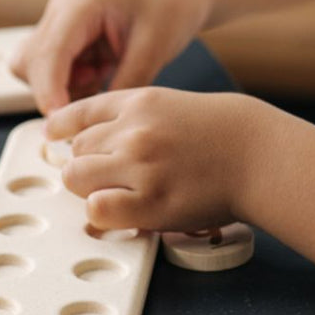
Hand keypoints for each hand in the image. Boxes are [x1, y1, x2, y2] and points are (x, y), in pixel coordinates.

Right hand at [9, 0, 211, 114]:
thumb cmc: (173, 4)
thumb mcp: (154, 48)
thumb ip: (124, 83)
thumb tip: (98, 120)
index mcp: (81, 3)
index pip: (49, 52)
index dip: (49, 90)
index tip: (59, 121)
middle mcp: (62, 9)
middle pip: (30, 63)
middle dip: (53, 92)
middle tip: (91, 102)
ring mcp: (60, 21)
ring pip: (35, 69)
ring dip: (61, 87)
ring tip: (102, 77)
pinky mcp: (65, 35)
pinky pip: (51, 69)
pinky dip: (70, 83)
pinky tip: (100, 74)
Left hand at [45, 87, 262, 232]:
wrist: (261, 155)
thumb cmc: (224, 135)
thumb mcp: (172, 105)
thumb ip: (133, 117)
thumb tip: (91, 138)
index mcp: (138, 102)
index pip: (79, 113)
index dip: (62, 129)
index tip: (54, 137)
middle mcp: (133, 130)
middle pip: (75, 151)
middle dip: (86, 166)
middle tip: (110, 178)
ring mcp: (139, 165)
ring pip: (78, 177)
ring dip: (92, 189)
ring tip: (120, 194)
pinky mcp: (149, 201)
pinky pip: (97, 209)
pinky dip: (102, 212)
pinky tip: (122, 210)